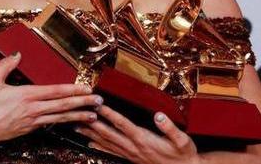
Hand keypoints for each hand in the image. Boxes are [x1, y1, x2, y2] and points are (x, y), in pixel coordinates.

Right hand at [0, 52, 101, 145]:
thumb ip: (6, 65)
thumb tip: (17, 54)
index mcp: (26, 95)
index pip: (55, 92)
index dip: (73, 90)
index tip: (87, 88)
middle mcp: (32, 110)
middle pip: (63, 106)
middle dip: (83, 103)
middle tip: (99, 102)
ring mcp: (31, 122)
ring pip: (59, 118)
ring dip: (77, 116)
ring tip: (92, 116)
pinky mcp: (28, 130)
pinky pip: (50, 125)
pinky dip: (62, 123)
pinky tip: (70, 122)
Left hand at [75, 105, 199, 163]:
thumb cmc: (183, 154)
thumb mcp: (182, 141)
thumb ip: (169, 128)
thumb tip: (159, 116)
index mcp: (143, 139)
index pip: (122, 124)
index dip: (109, 113)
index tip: (98, 104)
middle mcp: (133, 147)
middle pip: (108, 133)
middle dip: (92, 122)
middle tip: (78, 113)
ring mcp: (130, 153)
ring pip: (106, 142)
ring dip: (91, 134)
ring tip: (76, 126)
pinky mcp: (131, 158)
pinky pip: (111, 151)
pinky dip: (99, 146)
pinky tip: (90, 142)